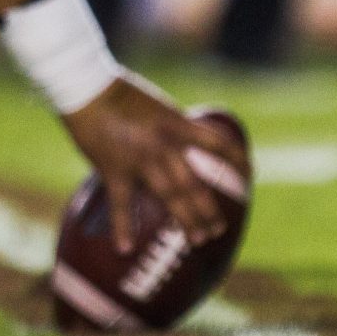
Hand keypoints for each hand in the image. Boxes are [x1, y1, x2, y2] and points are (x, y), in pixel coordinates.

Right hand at [62, 75, 240, 252]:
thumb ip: (171, 128)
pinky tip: (125, 249)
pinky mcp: (114, 170)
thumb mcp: (157, 107)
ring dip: (186, 220)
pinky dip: (123, 228)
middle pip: (194, 184)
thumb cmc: (118, 91)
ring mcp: (141, 160)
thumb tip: (184, 144)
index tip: (250, 174)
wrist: (86, 87)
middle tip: (218, 230)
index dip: (237, 160)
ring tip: (198, 240)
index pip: (218, 144)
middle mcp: (165, 145)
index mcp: (177, 124)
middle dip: (208, 209)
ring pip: (170, 197)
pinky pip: (121, 204)